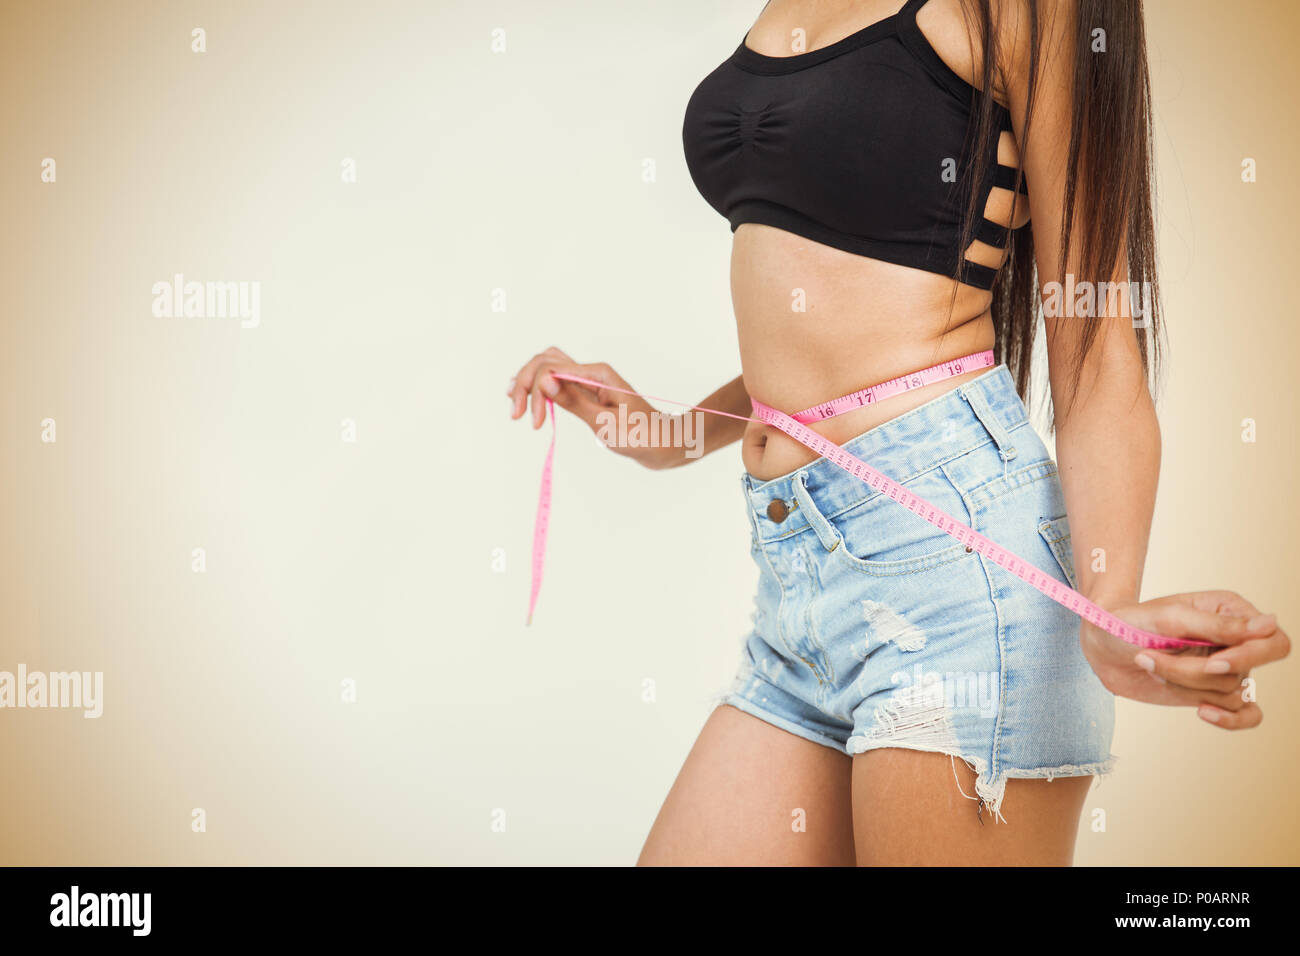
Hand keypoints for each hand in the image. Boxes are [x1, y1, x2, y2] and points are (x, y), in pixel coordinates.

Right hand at [507, 346, 681, 469]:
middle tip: (515, 413)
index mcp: (597, 374)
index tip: (534, 422)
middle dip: (525, 383)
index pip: (551, 369)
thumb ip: (575, 402)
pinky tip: (531, 402)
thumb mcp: (606, 424)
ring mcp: (588, 381)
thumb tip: (545, 382)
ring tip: (515, 405)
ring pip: (548, 368)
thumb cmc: (641, 436)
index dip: (535, 392)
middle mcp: (591, 372)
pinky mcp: (587, 393)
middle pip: (545, 361)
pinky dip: (540, 389)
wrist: (662, 444)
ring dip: (529, 383)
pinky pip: (557, 382)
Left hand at [1079, 590, 1288, 729]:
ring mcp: (1224, 669)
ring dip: (1181, 682)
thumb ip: (1218, 625)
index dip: (1249, 657)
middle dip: (1201, 674)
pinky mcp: (1210, 692)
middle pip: (1244, 671)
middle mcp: (1234, 642)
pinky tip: (1203, 712)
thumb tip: (1270, 624)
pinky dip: (1230, 720)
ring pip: (1228, 692)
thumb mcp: (1170, 618)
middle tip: (1162, 661)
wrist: (1101, 644)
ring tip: (1148, 661)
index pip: (1273, 641)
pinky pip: (1244, 714)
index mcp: (1232, 612)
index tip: (1213, 662)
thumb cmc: (1131, 621)